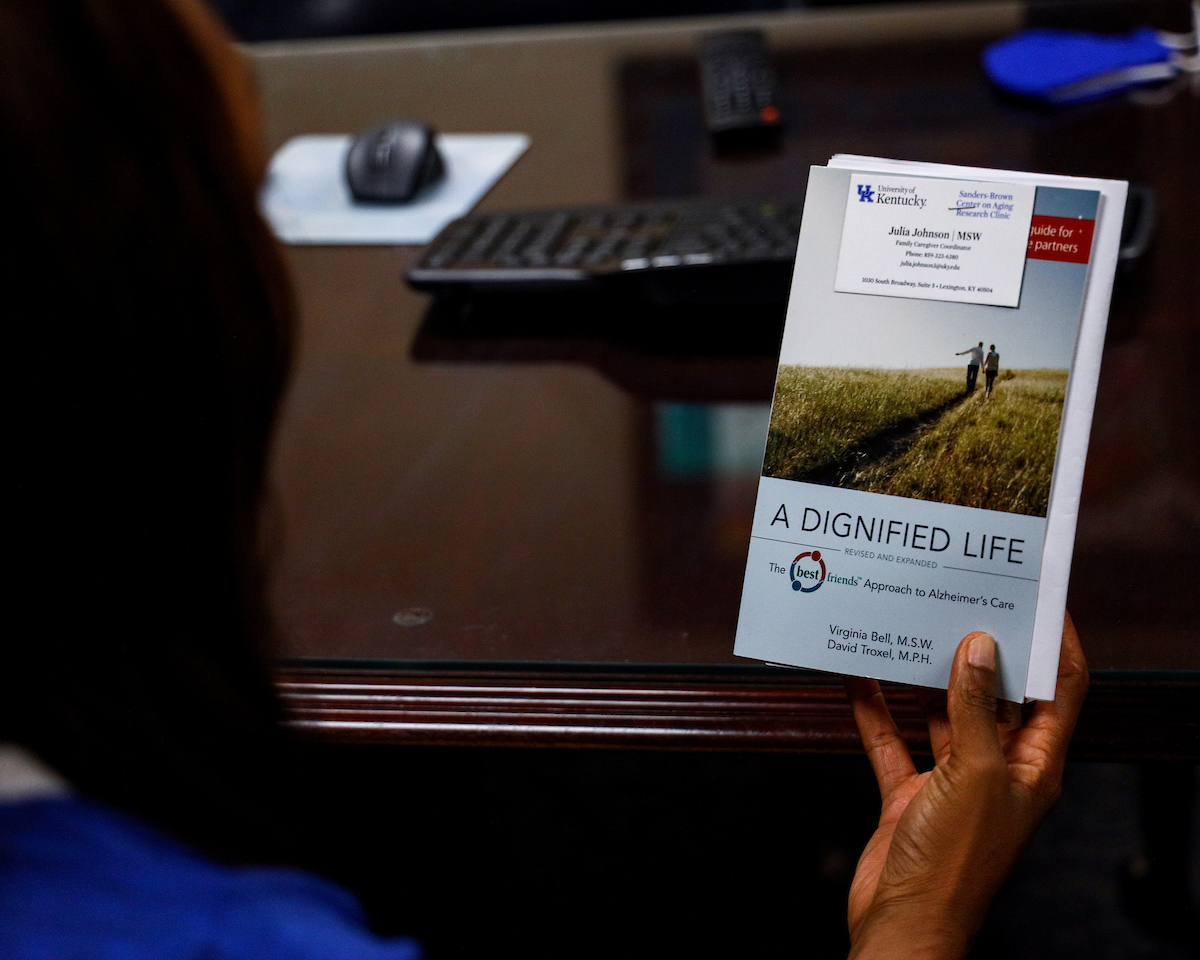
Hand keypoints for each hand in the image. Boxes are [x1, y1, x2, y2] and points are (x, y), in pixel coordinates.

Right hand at [844, 614, 1088, 959]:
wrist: (903, 921)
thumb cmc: (954, 863)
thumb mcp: (973, 773)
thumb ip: (974, 709)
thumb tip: (979, 650)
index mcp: (1033, 766)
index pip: (1059, 692)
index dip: (1055, 645)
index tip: (1038, 602)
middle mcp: (996, 769)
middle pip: (995, 697)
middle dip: (979, 652)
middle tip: (960, 603)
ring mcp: (952, 781)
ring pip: (941, 713)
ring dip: (922, 677)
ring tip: (907, 630)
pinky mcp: (910, 792)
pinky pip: (893, 740)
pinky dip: (875, 710)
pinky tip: (858, 679)